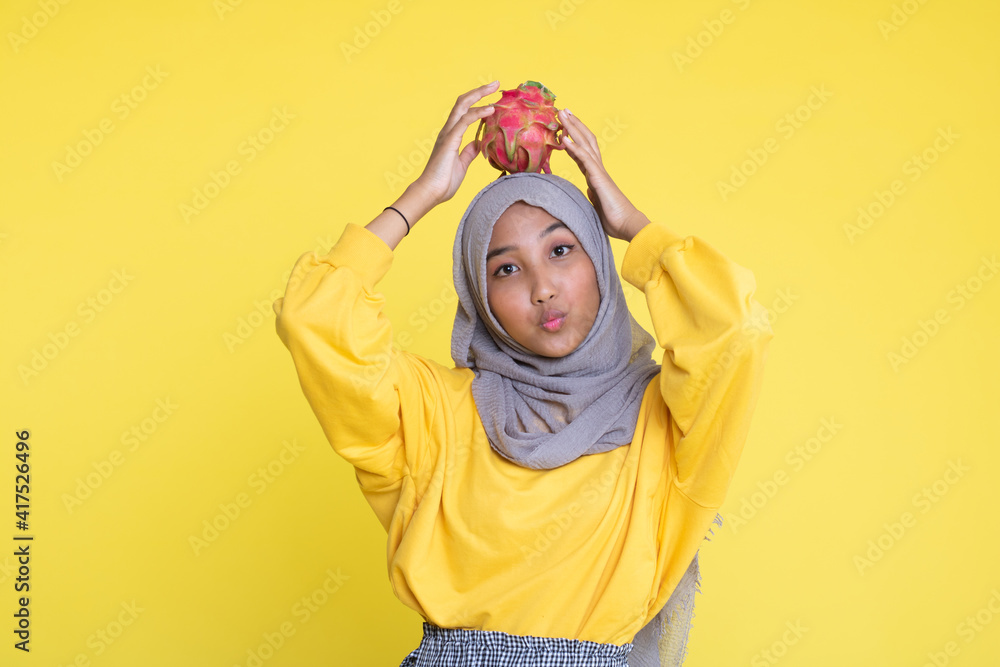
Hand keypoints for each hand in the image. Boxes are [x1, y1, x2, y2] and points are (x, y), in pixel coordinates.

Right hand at [412, 81, 499, 206]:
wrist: (430, 193)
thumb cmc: (443, 182)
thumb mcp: (462, 164)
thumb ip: (469, 152)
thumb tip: (478, 143)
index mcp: (450, 135)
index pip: (464, 111)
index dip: (478, 102)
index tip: (493, 97)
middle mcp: (448, 131)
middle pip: (463, 102)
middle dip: (479, 91)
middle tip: (495, 83)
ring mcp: (448, 134)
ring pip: (463, 106)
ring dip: (480, 95)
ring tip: (494, 88)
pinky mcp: (450, 140)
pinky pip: (465, 121)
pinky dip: (478, 113)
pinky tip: (490, 110)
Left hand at [557, 108, 646, 240]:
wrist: (627, 225)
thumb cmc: (614, 219)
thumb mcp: (596, 205)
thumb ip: (591, 196)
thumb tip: (586, 193)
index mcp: (596, 175)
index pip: (582, 152)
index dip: (572, 139)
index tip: (563, 129)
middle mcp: (598, 169)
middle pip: (585, 141)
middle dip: (573, 125)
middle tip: (563, 110)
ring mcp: (598, 172)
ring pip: (585, 144)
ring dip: (572, 128)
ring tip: (563, 114)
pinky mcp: (598, 178)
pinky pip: (584, 159)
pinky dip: (574, 147)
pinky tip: (564, 138)